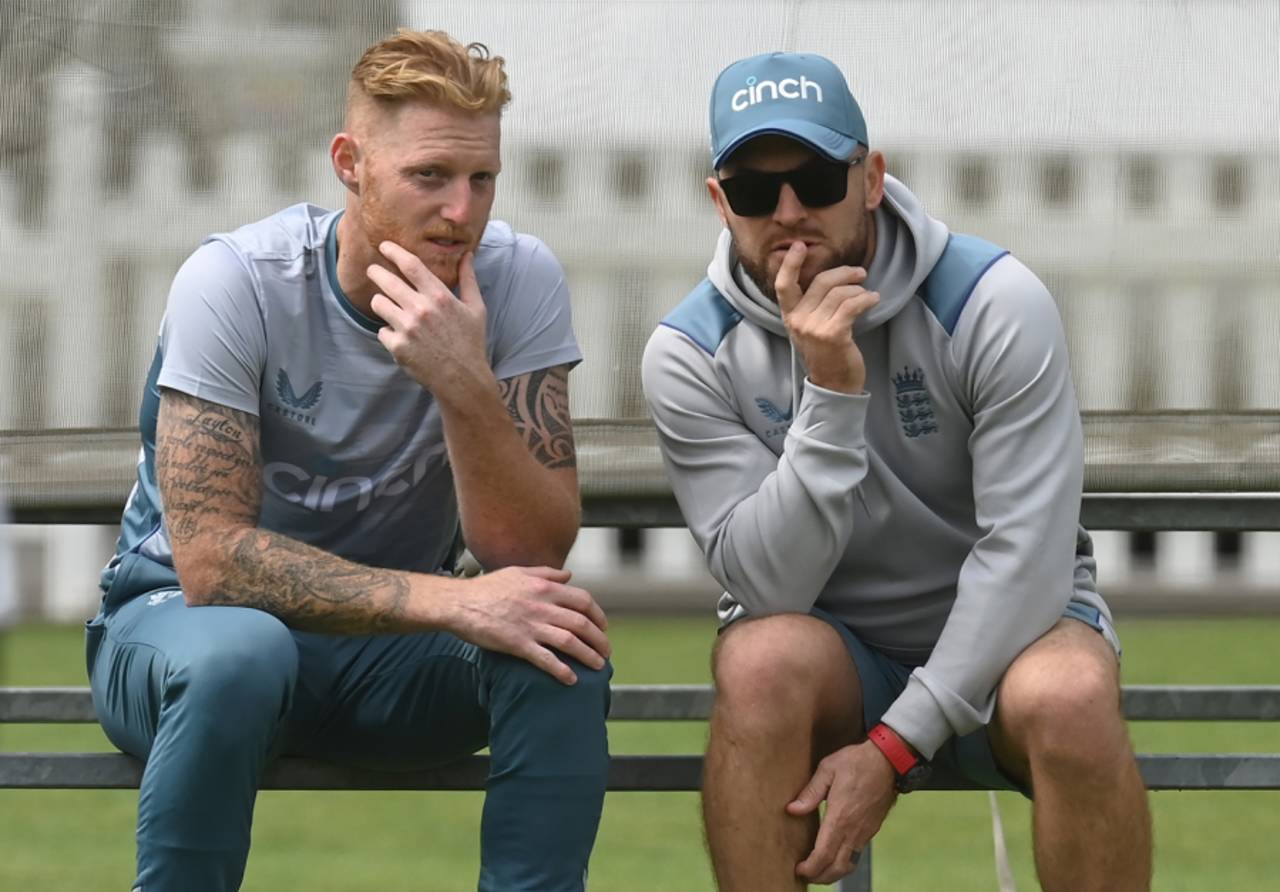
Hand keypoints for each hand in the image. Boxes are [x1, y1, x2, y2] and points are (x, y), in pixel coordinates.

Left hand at [367, 241, 489, 399]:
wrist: (462, 379)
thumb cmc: (471, 343)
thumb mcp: (476, 309)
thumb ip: (468, 280)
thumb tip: (467, 255)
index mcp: (440, 296)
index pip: (411, 265)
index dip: (394, 252)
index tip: (384, 246)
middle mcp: (421, 309)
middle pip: (387, 280)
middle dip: (376, 272)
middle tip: (373, 271)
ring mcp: (407, 328)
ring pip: (379, 303)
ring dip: (381, 302)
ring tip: (388, 307)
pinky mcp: (397, 346)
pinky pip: (382, 331)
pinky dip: (389, 332)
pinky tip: (401, 337)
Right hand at [446, 565, 610, 684]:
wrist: (458, 603)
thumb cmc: (487, 588)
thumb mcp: (519, 572)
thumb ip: (546, 573)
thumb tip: (569, 575)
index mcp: (544, 588)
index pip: (583, 600)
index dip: (598, 614)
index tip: (603, 626)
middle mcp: (542, 606)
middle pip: (582, 623)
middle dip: (599, 639)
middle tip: (606, 651)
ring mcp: (530, 626)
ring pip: (570, 642)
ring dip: (588, 655)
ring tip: (598, 666)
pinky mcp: (517, 645)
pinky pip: (545, 659)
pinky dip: (561, 670)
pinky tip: (571, 679)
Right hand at [774, 241, 878, 393]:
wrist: (833, 385)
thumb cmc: (826, 354)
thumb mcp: (809, 328)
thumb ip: (812, 305)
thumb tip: (832, 278)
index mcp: (790, 316)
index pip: (783, 285)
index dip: (791, 264)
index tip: (799, 247)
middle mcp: (798, 321)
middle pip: (821, 282)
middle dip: (844, 273)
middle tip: (860, 274)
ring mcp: (814, 328)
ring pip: (840, 293)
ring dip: (859, 290)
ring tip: (868, 294)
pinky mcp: (833, 334)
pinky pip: (852, 305)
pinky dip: (867, 299)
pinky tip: (874, 300)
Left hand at [786, 740, 897, 883]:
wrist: (888, 761)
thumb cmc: (856, 761)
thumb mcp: (828, 769)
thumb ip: (810, 792)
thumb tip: (792, 810)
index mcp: (840, 817)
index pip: (823, 854)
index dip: (810, 867)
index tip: (798, 869)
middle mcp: (853, 830)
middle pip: (836, 867)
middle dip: (819, 877)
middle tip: (805, 875)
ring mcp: (865, 832)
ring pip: (848, 865)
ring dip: (832, 874)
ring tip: (817, 871)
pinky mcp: (872, 830)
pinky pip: (856, 855)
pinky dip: (843, 864)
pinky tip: (834, 858)